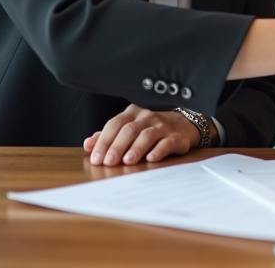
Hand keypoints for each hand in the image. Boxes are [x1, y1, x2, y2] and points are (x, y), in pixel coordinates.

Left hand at [84, 104, 201, 165]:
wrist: (185, 124)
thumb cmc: (153, 127)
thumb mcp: (130, 126)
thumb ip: (109, 135)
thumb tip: (88, 144)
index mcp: (133, 113)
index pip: (115, 124)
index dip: (104, 141)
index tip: (96, 157)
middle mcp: (147, 117)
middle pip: (129, 130)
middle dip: (117, 146)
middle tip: (109, 162)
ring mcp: (162, 126)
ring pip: (147, 135)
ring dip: (136, 148)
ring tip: (127, 161)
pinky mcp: (176, 137)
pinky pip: (167, 142)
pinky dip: (158, 150)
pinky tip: (151, 158)